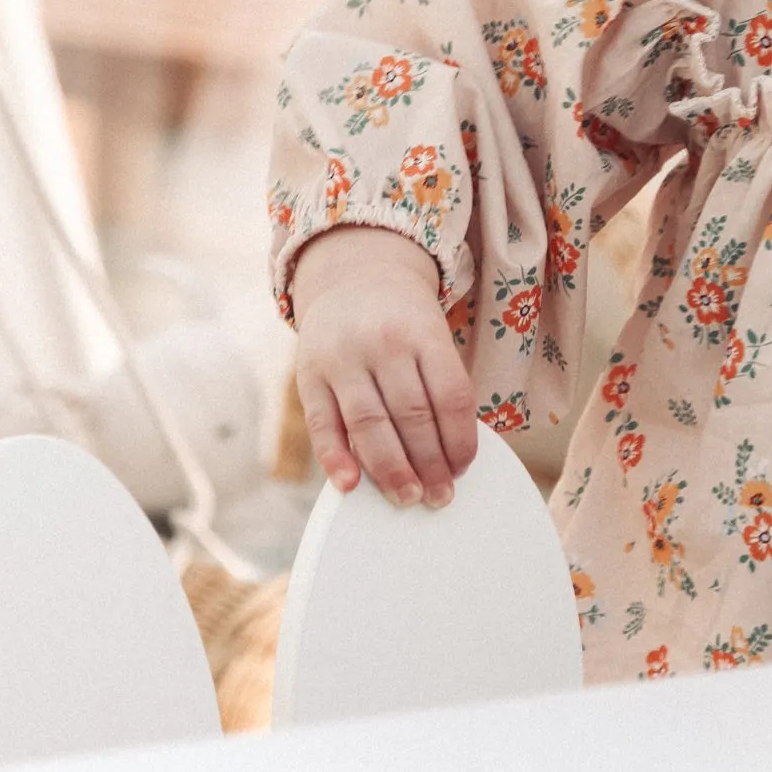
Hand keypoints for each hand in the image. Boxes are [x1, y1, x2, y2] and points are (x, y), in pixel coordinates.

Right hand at [291, 227, 477, 506]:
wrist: (352, 274)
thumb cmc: (403, 322)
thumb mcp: (432, 337)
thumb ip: (440, 387)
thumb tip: (449, 458)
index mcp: (423, 332)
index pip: (450, 396)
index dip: (460, 440)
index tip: (463, 469)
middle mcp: (382, 343)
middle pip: (411, 415)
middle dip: (429, 464)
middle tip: (440, 497)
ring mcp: (342, 358)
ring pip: (369, 424)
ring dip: (391, 470)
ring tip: (408, 497)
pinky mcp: (308, 375)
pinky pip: (322, 423)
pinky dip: (335, 458)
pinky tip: (351, 485)